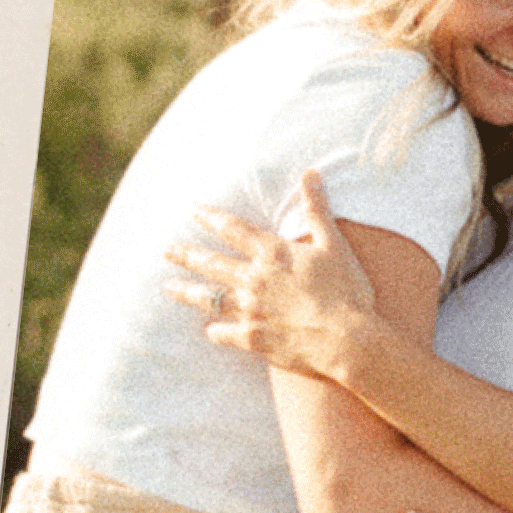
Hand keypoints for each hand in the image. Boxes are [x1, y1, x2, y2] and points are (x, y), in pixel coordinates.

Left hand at [164, 171, 378, 376]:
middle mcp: (254, 279)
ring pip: (209, 297)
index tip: (192, 209)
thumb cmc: (345, 290)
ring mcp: (250, 310)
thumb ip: (317, 209)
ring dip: (187, 291)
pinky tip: (209, 330)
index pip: (233, 228)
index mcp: (272, 253)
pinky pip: (224, 333)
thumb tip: (310, 173)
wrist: (346, 339)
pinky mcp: (252, 338)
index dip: (211, 217)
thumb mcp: (334, 244)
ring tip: (169, 287)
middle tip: (166, 250)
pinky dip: (216, 331)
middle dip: (186, 254)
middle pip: (211, 262)